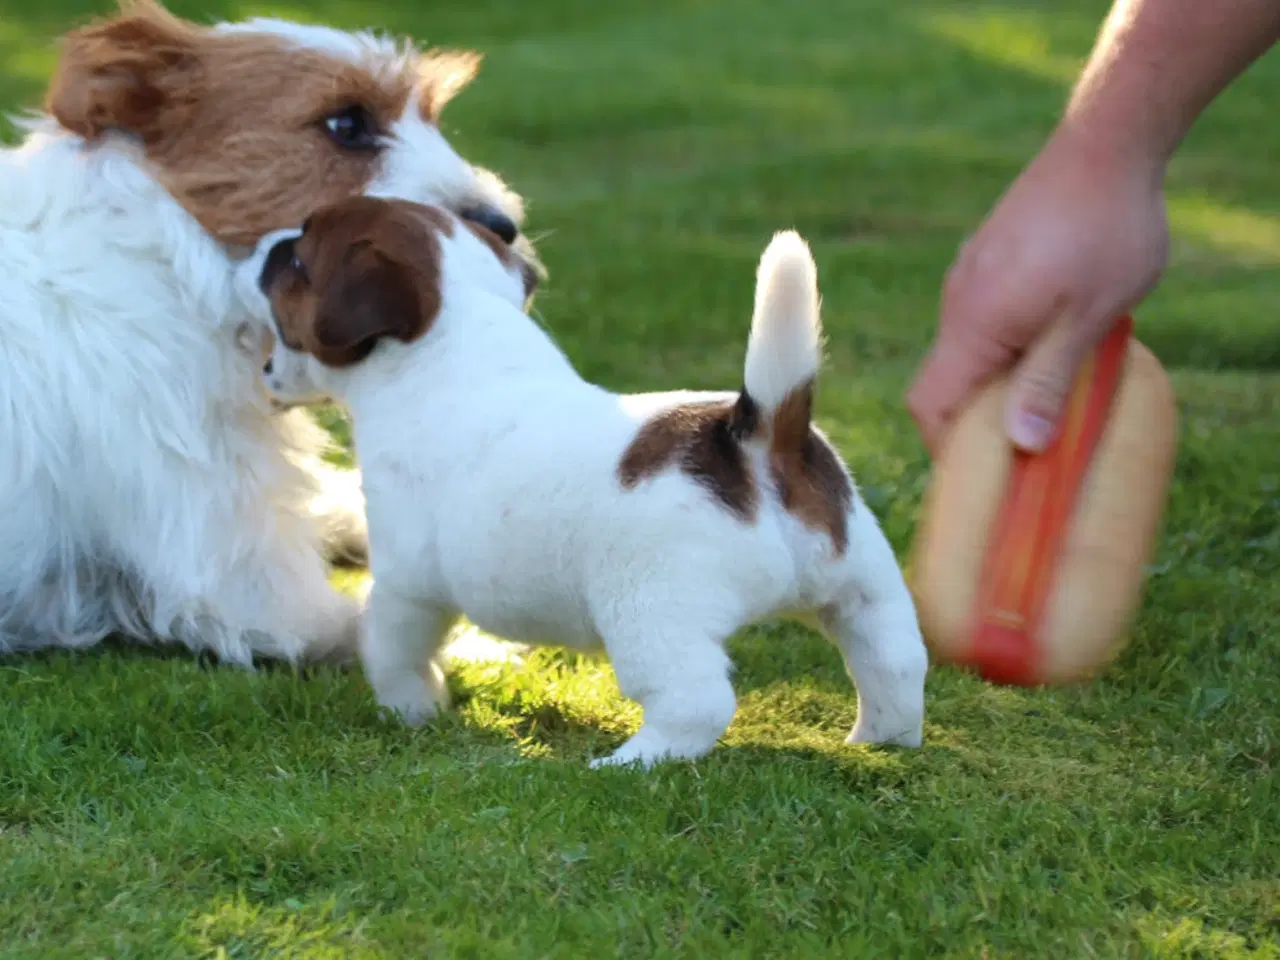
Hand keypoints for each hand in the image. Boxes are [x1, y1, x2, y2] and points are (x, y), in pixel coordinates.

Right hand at [906, 127, 1169, 455]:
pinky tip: (1057, 330)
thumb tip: (1020, 445)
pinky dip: (1008, 341)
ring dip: (1001, 375)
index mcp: (974, 323)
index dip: (947, 446)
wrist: (1106, 143)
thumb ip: (1048, 381)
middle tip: (1032, 436)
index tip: (985, 473)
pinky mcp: (989, 257)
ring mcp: (971, 275)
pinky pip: (985, 315)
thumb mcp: (1089, 318)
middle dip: (981, 416)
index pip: (930, 402)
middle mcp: (959, 301)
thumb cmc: (1106, 231)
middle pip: (948, 379)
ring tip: (1055, 382)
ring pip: (969, 347)